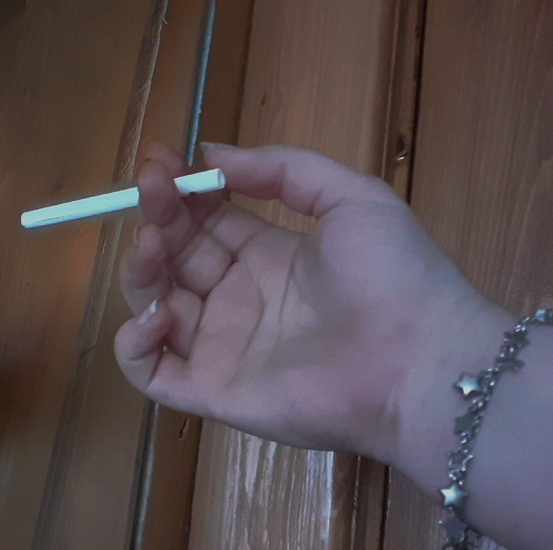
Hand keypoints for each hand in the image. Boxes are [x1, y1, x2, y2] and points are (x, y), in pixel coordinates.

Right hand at [114, 143, 502, 461]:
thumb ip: (283, 170)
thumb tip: (211, 154)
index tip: (158, 161)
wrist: (419, 360)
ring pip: (156, 306)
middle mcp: (241, 300)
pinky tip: (154, 313)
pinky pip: (152, 375)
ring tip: (152, 247)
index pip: (206, 221)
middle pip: (175, 257)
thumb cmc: (393, 276)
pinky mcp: (214, 391)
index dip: (178, 191)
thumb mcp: (351, 197)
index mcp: (271, 256)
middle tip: (149, 191)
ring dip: (141, 271)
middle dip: (156, 220)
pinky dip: (133, 346)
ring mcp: (224, 348)